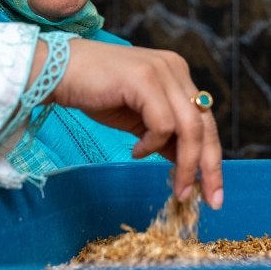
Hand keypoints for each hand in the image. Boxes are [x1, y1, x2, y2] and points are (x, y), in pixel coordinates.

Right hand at [43, 38, 223, 208]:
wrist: (57, 72)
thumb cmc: (96, 93)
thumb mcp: (138, 121)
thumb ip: (165, 137)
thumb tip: (186, 165)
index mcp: (178, 75)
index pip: (205, 121)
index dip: (212, 158)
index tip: (213, 191)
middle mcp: (176, 69)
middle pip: (205, 125)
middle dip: (210, 167)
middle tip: (210, 200)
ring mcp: (162, 71)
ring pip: (190, 128)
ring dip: (184, 164)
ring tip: (175, 187)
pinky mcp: (145, 79)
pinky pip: (162, 124)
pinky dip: (152, 145)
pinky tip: (136, 151)